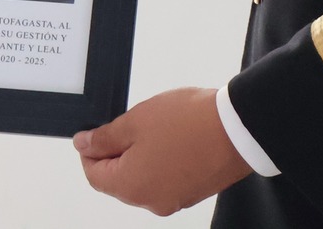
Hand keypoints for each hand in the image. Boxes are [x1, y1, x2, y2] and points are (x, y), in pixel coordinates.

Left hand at [75, 87, 250, 215]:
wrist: (239, 129)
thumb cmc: (188, 122)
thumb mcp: (136, 121)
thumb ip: (105, 137)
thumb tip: (83, 145)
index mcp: (131, 186)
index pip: (94, 175)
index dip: (90, 151)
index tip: (96, 132)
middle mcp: (151, 201)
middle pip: (119, 180)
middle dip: (118, 152)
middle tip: (131, 123)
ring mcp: (174, 200)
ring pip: (144, 179)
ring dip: (142, 155)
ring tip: (157, 126)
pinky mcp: (192, 193)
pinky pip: (166, 179)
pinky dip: (163, 160)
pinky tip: (175, 137)